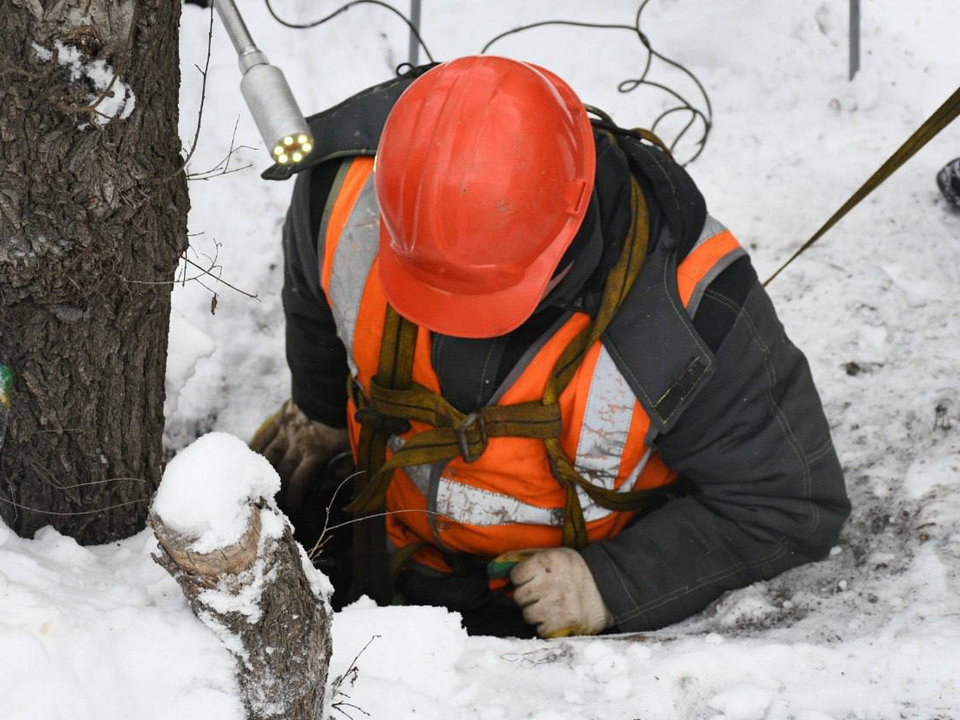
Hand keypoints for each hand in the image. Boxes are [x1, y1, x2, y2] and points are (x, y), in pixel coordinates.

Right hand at [250, 399, 349, 513]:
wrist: (329, 386)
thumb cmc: (343, 416)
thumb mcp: (351, 441)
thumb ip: (345, 463)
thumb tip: (337, 480)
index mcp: (314, 453)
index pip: (299, 481)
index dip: (293, 497)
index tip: (290, 509)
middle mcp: (296, 445)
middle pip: (281, 472)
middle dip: (276, 489)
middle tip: (271, 502)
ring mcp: (285, 431)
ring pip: (268, 455)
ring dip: (262, 470)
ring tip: (256, 484)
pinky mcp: (280, 419)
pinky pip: (264, 437)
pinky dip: (256, 448)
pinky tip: (250, 457)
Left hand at [507, 547, 612, 638]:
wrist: (607, 590)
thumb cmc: (576, 572)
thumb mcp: (555, 554)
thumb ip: (528, 557)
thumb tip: (498, 565)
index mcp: (547, 561)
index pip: (516, 575)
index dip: (522, 578)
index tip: (532, 579)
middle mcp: (549, 582)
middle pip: (519, 596)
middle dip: (529, 596)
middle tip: (543, 594)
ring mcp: (555, 604)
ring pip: (528, 614)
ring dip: (537, 612)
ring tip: (552, 605)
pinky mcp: (561, 623)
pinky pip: (540, 629)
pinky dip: (546, 626)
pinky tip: (557, 617)